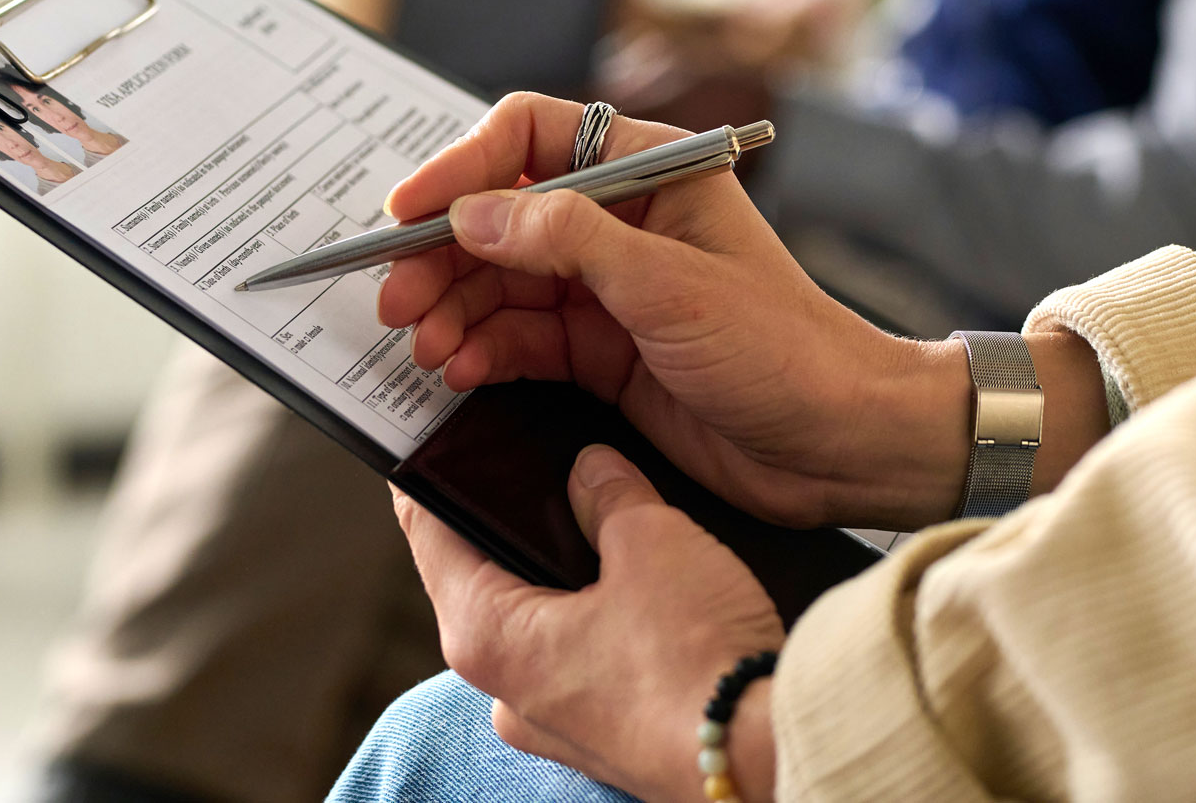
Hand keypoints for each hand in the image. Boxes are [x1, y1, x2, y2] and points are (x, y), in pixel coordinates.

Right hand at [380, 93, 973, 529]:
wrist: (839, 444)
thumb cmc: (782, 347)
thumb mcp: (668, 285)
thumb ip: (566, 240)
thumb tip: (473, 214)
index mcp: (650, 169)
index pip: (531, 136)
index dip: (461, 167)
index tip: (407, 213)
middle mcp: (623, 220)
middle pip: (502, 215)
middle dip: (444, 255)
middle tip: (394, 299)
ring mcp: (609, 288)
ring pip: (503, 282)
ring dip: (455, 309)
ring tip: (421, 345)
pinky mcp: (603, 351)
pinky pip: (522, 338)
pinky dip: (482, 351)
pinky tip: (456, 369)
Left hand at [395, 445, 783, 802]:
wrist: (765, 756)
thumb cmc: (694, 658)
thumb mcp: (650, 540)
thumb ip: (610, 494)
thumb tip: (592, 468)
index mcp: (487, 637)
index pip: (430, 537)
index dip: (431, 479)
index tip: (431, 439)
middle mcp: (507, 690)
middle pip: (484, 578)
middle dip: (509, 522)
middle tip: (531, 462)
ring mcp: (556, 721)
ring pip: (538, 621)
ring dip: (563, 572)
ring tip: (601, 512)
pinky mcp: (606, 735)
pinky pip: (582, 657)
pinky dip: (599, 616)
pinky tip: (642, 582)